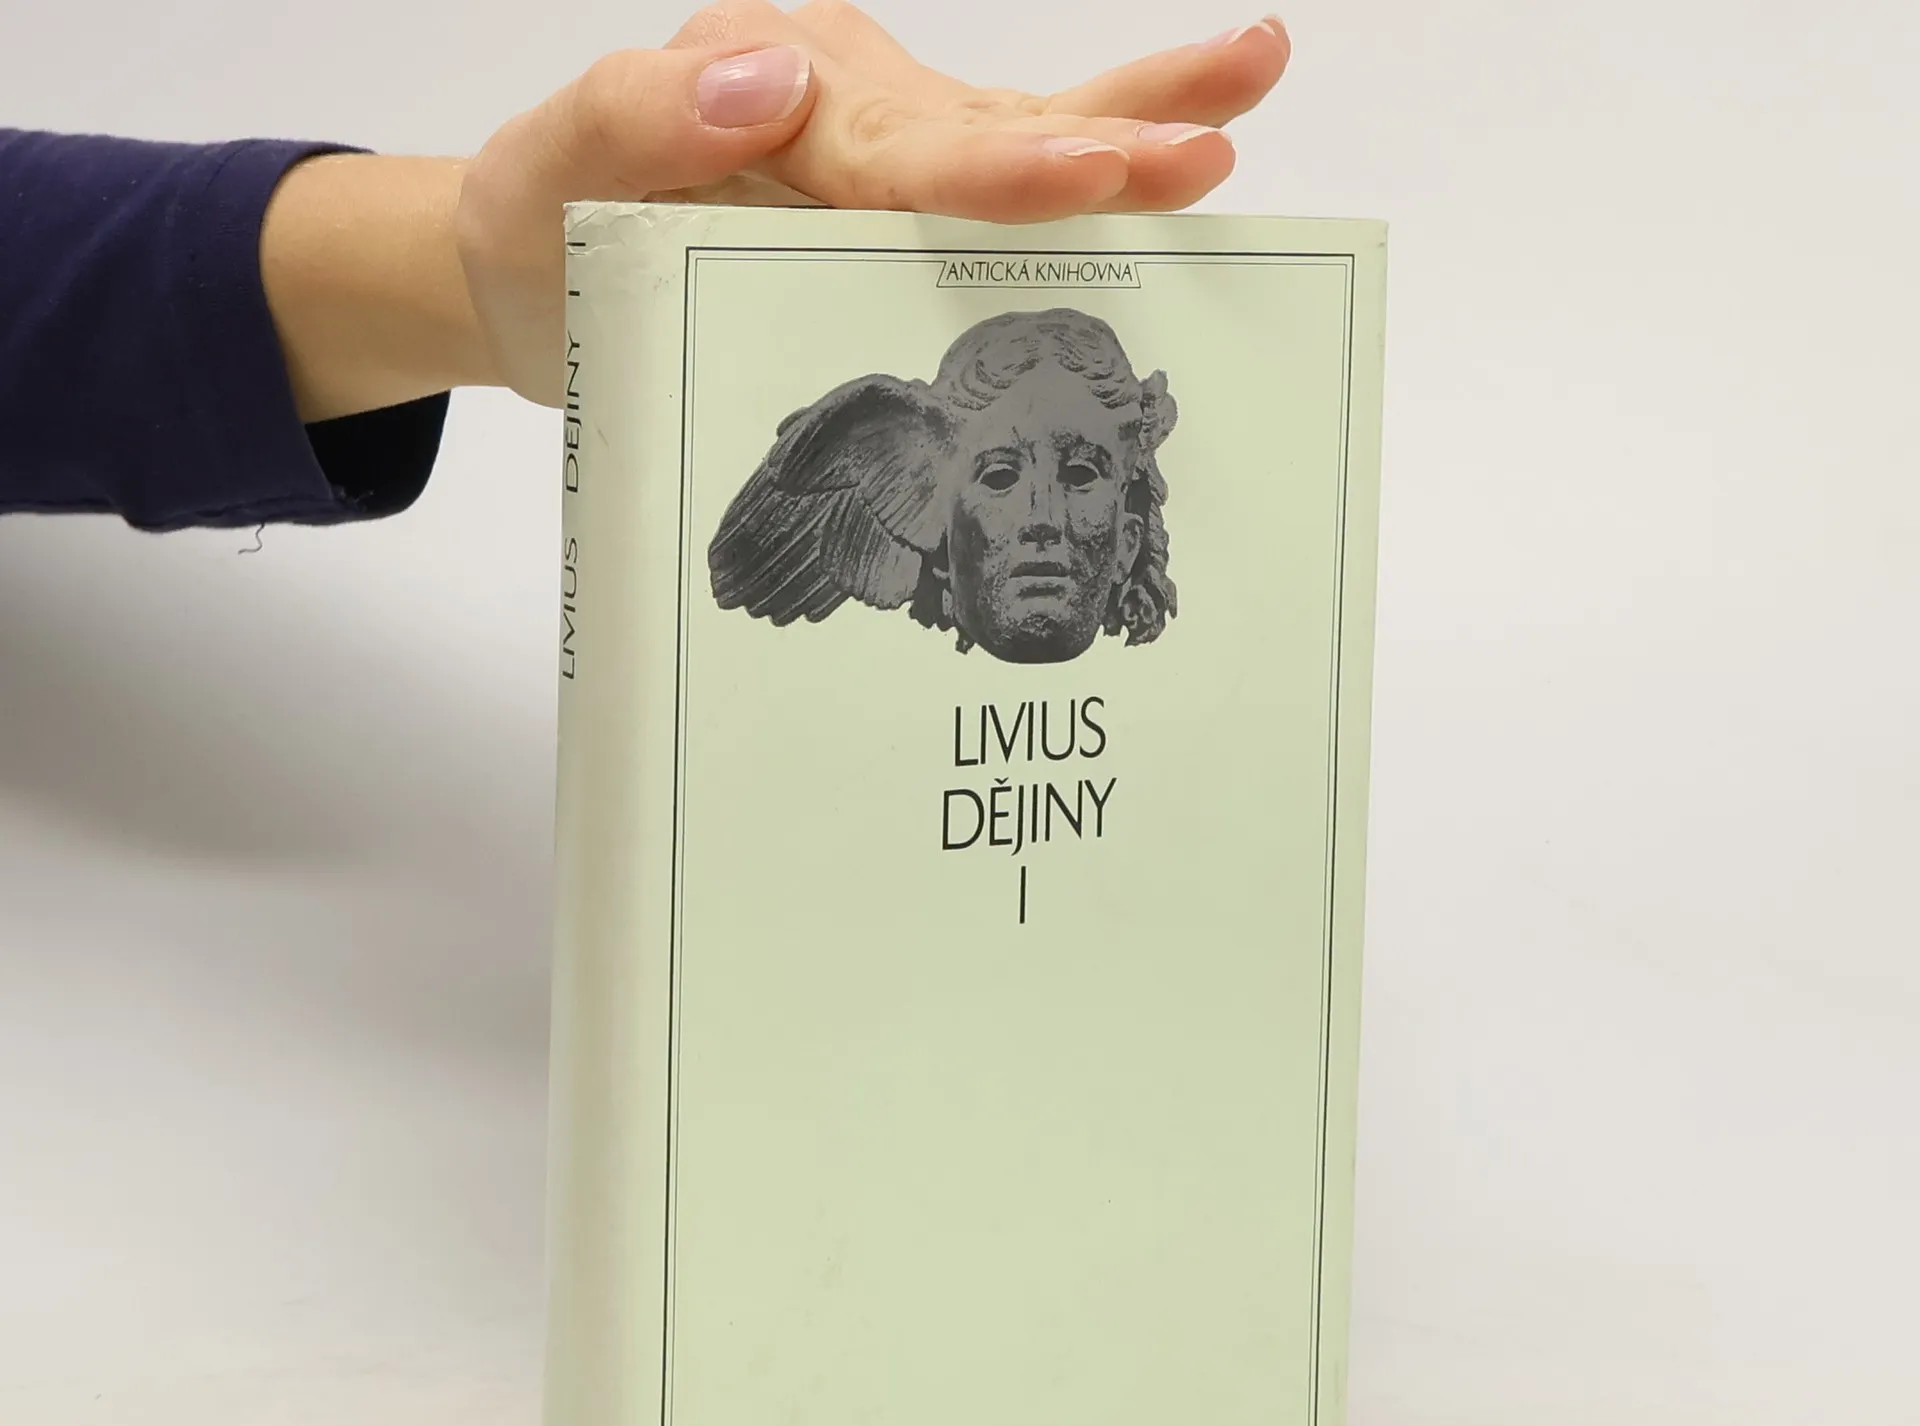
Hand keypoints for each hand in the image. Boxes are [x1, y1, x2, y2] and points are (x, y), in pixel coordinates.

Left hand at [262, 5, 1290, 418]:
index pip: (896, 146)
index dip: (992, 170)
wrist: (533, 270)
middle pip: (984, 131)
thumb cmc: (545, 228)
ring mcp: (885, 142)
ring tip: (1242, 89)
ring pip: (1022, 130)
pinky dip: (1101, 146)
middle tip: (1197, 151)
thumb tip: (768, 84)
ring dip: (1135, 119)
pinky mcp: (903, 192)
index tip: (1076, 173)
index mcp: (774, 91)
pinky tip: (1199, 132)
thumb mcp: (551, 171)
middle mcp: (846, 100)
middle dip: (1093, 145)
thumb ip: (634, 118)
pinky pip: (1008, 170)